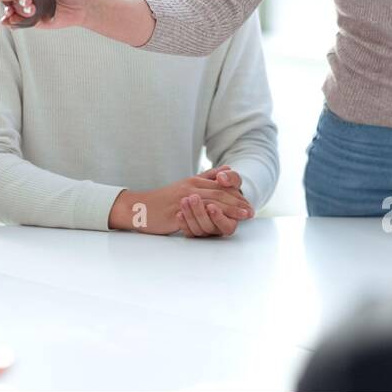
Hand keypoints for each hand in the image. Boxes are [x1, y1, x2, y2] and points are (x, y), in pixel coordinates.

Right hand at [1, 0, 90, 29]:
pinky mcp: (33, 21)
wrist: (83, 7)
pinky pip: (19, 23)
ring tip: (9, 14)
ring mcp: (29, 8)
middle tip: (15, 3)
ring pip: (13, 11)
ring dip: (9, 13)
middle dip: (8, 1)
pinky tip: (8, 22)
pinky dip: (12, 23)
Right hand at [109, 173, 253, 235]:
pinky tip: (222, 221)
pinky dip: (213, 216)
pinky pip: (199, 211)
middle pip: (220, 192)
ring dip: (231, 208)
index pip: (220, 186)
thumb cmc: (162, 201)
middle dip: (238, 202)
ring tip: (244, 215)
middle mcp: (191, 186)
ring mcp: (184, 197)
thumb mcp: (184, 186)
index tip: (248, 203)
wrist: (139, 207)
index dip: (236, 194)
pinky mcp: (178, 209)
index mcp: (193, 181)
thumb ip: (205, 178)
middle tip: (251, 211)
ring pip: (213, 200)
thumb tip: (225, 170)